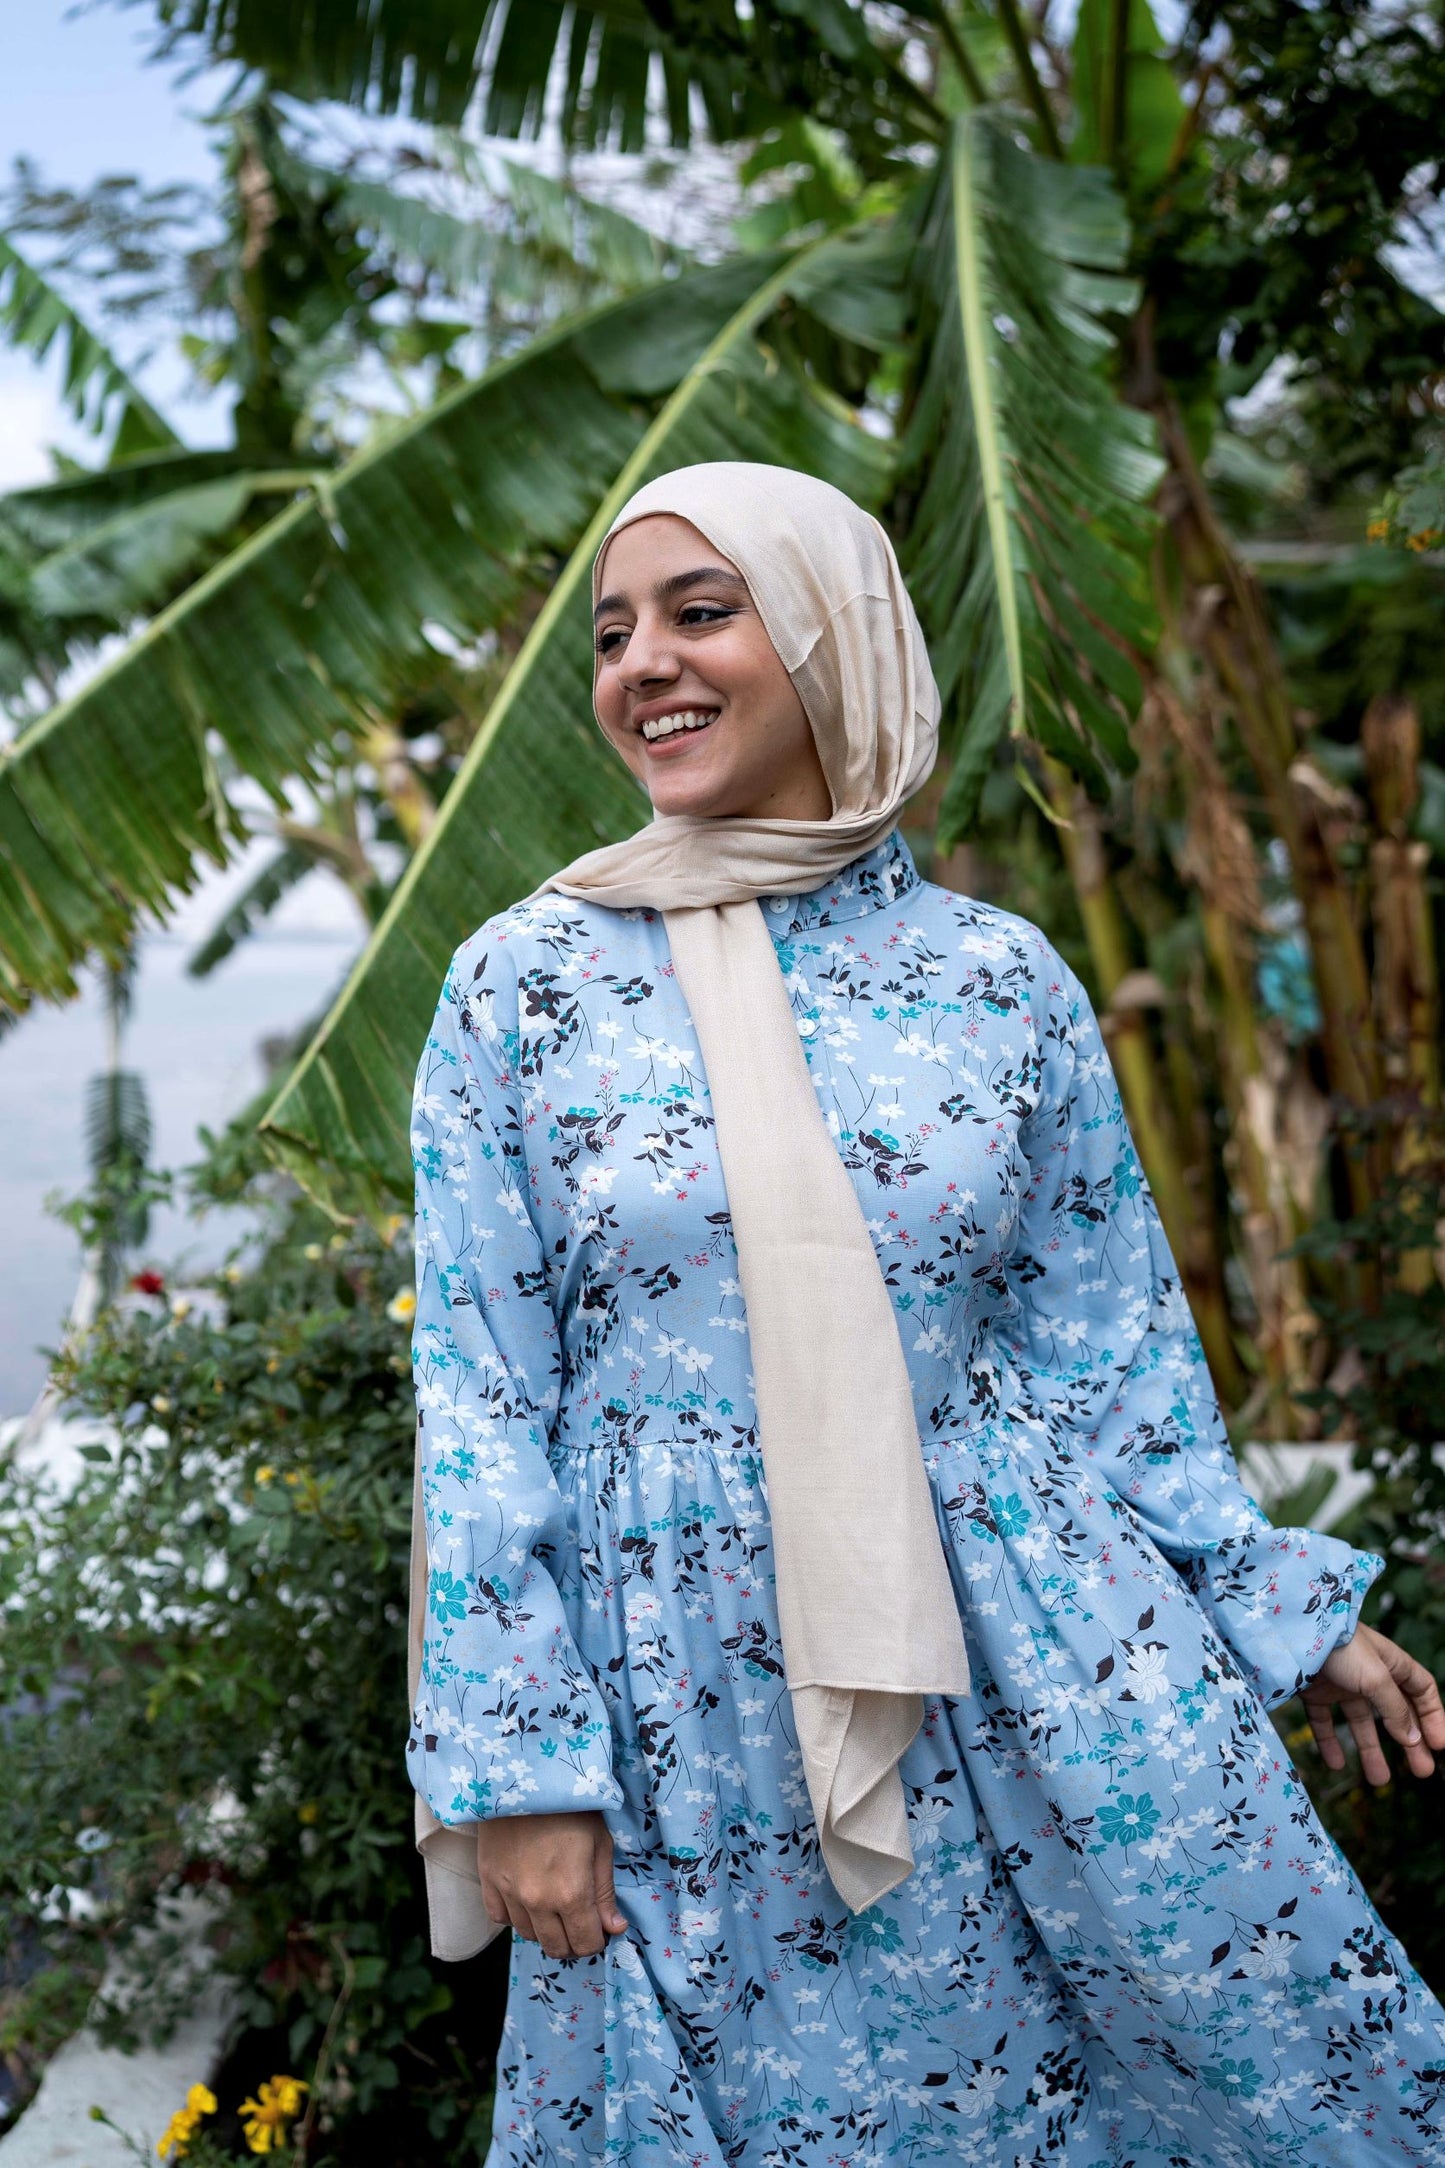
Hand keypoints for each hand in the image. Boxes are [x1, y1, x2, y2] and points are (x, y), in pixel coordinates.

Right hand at [476, 1810, 627, 1957]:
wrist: (526, 1774)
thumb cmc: (571, 1805)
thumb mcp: (600, 1842)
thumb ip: (605, 1891)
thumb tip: (615, 1928)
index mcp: (572, 1893)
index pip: (586, 1943)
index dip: (597, 1939)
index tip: (599, 1927)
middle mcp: (538, 1901)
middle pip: (557, 1947)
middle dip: (573, 1941)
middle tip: (579, 1920)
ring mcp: (509, 1892)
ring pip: (529, 1935)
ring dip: (545, 1929)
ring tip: (554, 1905)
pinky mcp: (488, 1880)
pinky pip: (499, 1918)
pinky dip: (515, 1915)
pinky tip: (526, 1898)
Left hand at [1300, 1621, 1444, 1785]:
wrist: (1292, 1633)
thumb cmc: (1341, 1647)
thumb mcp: (1376, 1678)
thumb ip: (1394, 1709)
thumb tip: (1412, 1739)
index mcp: (1390, 1663)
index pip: (1421, 1691)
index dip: (1433, 1717)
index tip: (1439, 1745)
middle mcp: (1368, 1674)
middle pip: (1396, 1712)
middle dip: (1410, 1742)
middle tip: (1423, 1771)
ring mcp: (1341, 1683)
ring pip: (1361, 1722)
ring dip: (1370, 1750)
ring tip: (1378, 1780)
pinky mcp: (1314, 1691)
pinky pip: (1324, 1722)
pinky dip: (1330, 1742)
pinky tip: (1336, 1765)